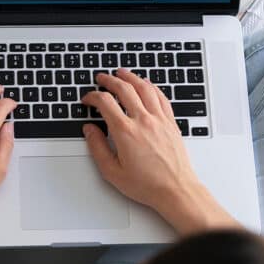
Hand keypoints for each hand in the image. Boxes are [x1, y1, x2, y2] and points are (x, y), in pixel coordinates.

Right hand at [81, 69, 238, 236]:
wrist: (176, 190)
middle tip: (102, 78)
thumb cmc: (147, 185)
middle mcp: (143, 121)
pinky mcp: (170, 122)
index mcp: (125, 132)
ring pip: (144, 88)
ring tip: (122, 73)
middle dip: (109, 80)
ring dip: (130, 77)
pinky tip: (146, 84)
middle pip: (124, 89)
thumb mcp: (112, 172)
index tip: (88, 99)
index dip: (92, 96)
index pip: (104, 102)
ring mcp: (159, 120)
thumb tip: (89, 130)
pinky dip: (151, 86)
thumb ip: (97, 148)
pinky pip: (160, 97)